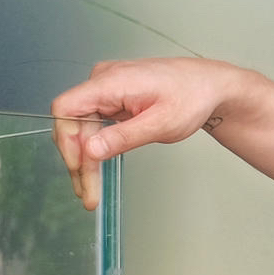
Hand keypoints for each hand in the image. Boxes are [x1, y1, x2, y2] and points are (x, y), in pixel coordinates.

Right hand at [51, 57, 238, 208]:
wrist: (207, 86)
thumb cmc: (191, 96)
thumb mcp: (161, 124)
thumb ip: (123, 137)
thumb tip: (91, 150)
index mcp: (111, 81)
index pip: (66, 108)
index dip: (66, 140)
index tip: (78, 167)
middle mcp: (103, 81)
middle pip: (73, 124)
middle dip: (78, 161)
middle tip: (87, 193)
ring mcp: (105, 90)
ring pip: (81, 129)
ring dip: (84, 161)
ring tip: (90, 191)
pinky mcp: (111, 100)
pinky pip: (93, 126)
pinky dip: (94, 150)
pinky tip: (95, 171)